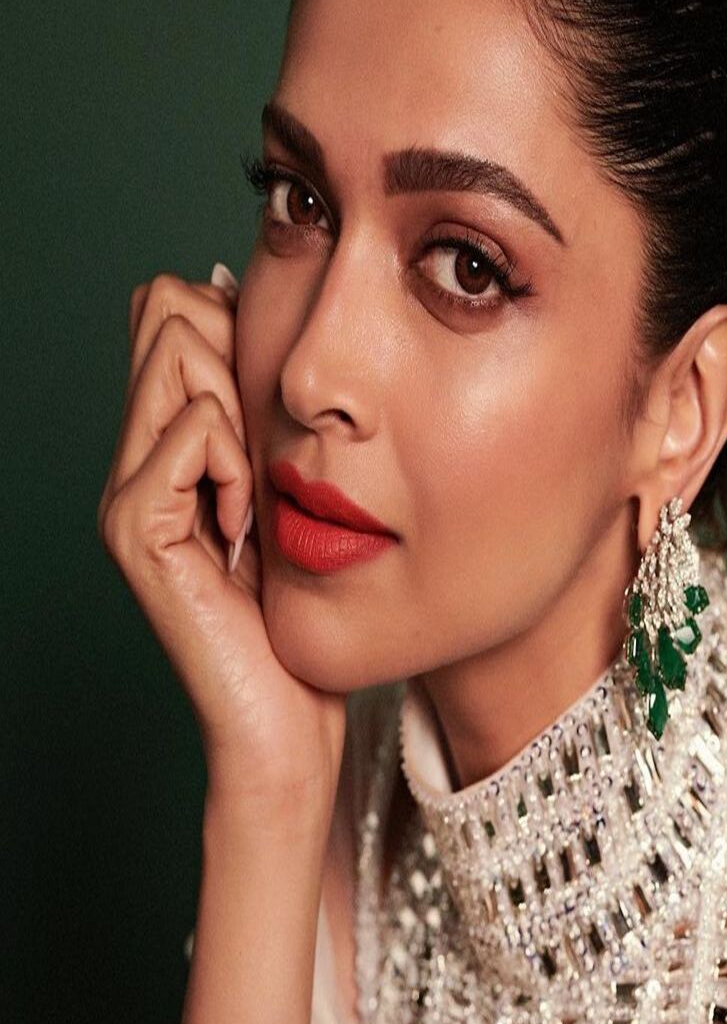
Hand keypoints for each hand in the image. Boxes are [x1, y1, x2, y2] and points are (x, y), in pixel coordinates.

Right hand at [98, 266, 346, 825]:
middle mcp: (132, 461)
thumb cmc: (303, 618)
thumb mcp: (293, 493)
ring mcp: (126, 494)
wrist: (287, 721)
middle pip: (166, 310)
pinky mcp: (137, 528)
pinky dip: (237, 467)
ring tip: (254, 497)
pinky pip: (194, 430)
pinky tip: (245, 533)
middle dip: (236, 356)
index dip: (234, 327)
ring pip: (178, 351)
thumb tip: (259, 301)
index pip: (172, 309)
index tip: (275, 414)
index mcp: (167, 447)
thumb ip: (269, 418)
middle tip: (265, 457)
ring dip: (240, 409)